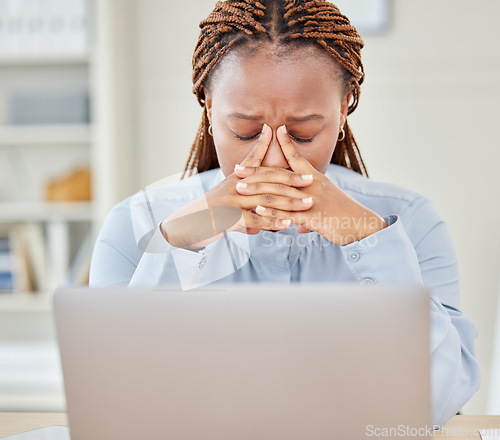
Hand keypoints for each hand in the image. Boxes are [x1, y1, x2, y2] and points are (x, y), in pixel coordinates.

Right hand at [161, 124, 311, 248]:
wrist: (184, 228)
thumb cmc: (206, 221)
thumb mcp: (225, 215)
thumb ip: (243, 218)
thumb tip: (257, 230)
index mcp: (235, 180)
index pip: (261, 168)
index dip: (280, 166)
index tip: (300, 165)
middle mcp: (234, 187)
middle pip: (267, 181)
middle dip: (291, 181)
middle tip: (311, 182)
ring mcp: (230, 201)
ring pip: (265, 199)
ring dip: (288, 201)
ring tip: (307, 204)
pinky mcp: (228, 218)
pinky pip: (254, 219)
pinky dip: (272, 221)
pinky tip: (287, 224)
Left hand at [234, 125, 387, 244]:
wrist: (364, 227)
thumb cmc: (345, 218)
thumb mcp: (326, 211)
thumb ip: (309, 215)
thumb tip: (299, 226)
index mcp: (316, 180)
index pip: (298, 158)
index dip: (286, 143)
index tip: (275, 129)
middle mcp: (313, 186)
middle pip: (281, 175)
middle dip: (257, 171)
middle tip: (237, 168)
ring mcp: (313, 201)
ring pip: (281, 193)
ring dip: (259, 190)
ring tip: (240, 187)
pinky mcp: (314, 218)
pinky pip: (289, 214)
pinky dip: (272, 212)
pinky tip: (258, 212)